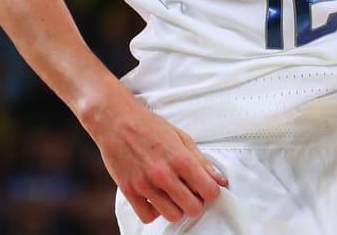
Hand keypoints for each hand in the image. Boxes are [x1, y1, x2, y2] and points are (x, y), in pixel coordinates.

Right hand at [90, 94, 227, 223]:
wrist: (115, 120)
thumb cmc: (149, 126)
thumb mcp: (180, 137)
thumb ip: (201, 161)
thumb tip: (220, 180)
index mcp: (180, 158)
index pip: (208, 191)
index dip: (210, 191)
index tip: (205, 187)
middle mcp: (163, 173)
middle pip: (192, 208)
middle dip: (195, 201)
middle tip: (189, 191)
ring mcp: (145, 184)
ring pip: (172, 215)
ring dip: (176, 207)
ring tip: (171, 194)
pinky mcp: (129, 190)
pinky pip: (148, 216)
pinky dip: (154, 210)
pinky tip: (155, 197)